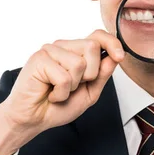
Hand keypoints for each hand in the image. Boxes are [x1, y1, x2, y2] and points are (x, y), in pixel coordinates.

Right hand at [0, 29, 123, 154]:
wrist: (33, 119)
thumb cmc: (57, 106)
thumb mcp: (90, 92)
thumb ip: (102, 74)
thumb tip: (115, 56)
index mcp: (76, 51)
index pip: (97, 35)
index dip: (112, 42)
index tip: (120, 56)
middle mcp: (64, 47)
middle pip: (92, 47)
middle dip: (90, 74)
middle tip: (74, 86)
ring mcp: (50, 51)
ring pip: (79, 63)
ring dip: (73, 86)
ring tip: (60, 90)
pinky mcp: (39, 59)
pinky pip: (64, 76)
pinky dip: (61, 92)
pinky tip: (51, 94)